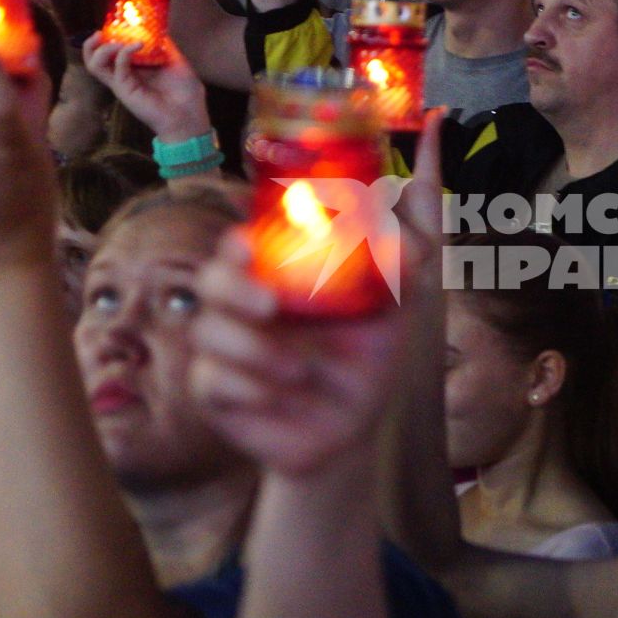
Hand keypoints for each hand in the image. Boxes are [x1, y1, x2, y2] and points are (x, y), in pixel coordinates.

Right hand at [82, 32, 211, 141]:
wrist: (189, 117)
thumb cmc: (185, 94)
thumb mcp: (176, 62)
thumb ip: (165, 46)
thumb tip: (158, 28)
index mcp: (135, 68)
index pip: (110, 51)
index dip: (108, 37)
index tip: (116, 23)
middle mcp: (125, 75)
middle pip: (94, 59)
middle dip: (92, 43)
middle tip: (100, 31)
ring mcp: (123, 83)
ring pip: (95, 65)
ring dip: (103, 48)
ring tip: (117, 41)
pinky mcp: (126, 90)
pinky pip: (117, 68)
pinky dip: (123, 53)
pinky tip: (136, 45)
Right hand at [188, 112, 440, 477]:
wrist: (354, 427)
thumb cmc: (366, 356)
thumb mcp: (394, 303)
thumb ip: (404, 250)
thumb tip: (411, 190)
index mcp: (279, 275)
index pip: (242, 242)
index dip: (239, 240)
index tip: (250, 241)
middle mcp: (244, 304)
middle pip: (210, 277)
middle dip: (233, 288)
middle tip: (271, 306)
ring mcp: (224, 348)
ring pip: (207, 330)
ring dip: (253, 351)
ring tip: (298, 371)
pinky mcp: (215, 392)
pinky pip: (211, 380)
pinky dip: (248, 389)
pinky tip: (281, 396)